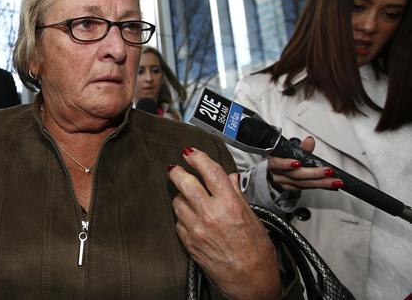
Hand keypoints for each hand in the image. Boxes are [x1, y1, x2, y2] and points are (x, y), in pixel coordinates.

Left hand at [169, 147, 279, 299]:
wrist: (249, 281)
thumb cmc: (256, 252)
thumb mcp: (252, 217)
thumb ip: (236, 193)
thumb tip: (229, 178)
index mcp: (230, 205)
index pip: (209, 171)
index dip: (197, 157)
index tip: (191, 152)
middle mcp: (210, 215)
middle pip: (184, 182)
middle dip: (178, 171)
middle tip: (177, 167)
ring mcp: (196, 228)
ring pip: (177, 200)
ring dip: (181, 195)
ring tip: (189, 196)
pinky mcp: (188, 241)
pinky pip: (178, 220)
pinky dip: (183, 215)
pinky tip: (192, 216)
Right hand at [268, 136, 339, 190]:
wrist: (276, 170)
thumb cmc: (282, 158)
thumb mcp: (288, 150)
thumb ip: (300, 147)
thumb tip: (309, 141)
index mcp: (273, 162)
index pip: (277, 164)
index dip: (286, 164)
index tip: (298, 162)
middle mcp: (277, 174)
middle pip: (295, 175)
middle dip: (313, 173)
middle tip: (328, 171)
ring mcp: (284, 183)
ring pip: (303, 184)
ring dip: (321, 182)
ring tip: (335, 180)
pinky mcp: (292, 189)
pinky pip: (307, 188)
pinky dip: (321, 186)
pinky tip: (331, 185)